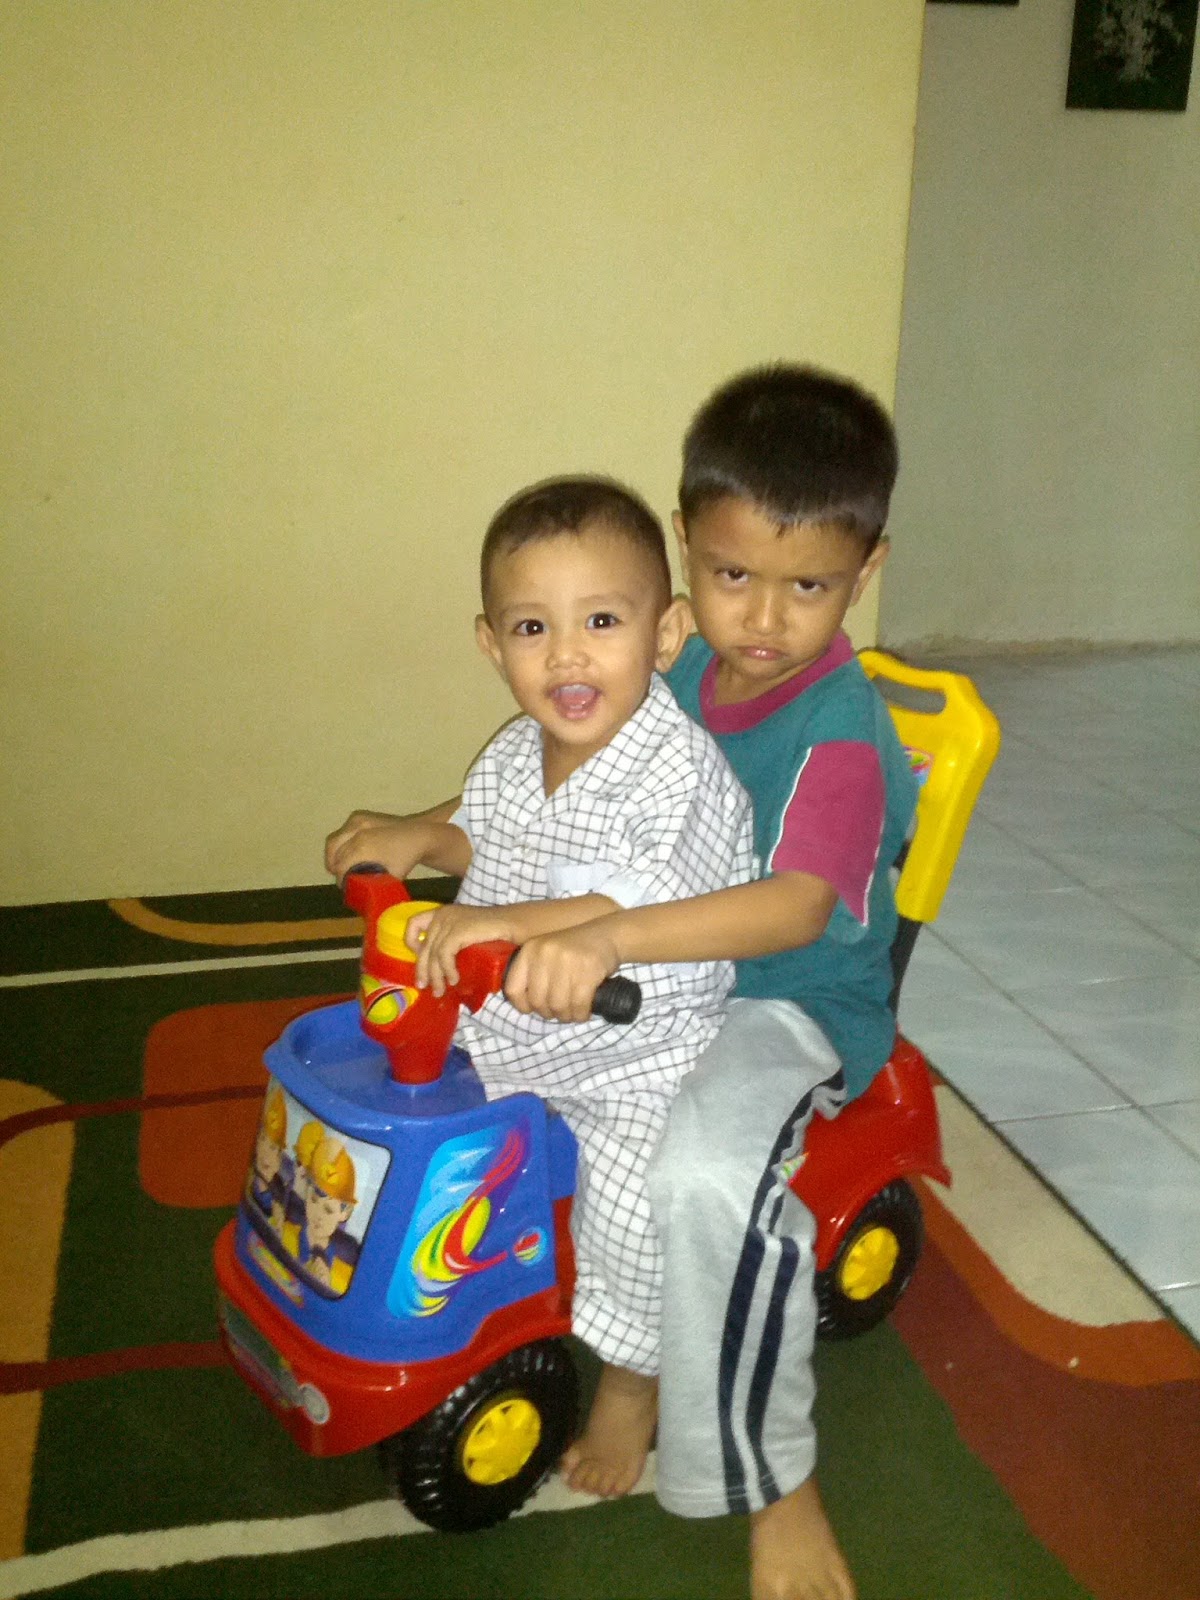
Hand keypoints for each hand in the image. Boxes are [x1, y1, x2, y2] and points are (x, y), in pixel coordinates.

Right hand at [325, 810, 419, 883]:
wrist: (418, 833)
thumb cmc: (406, 857)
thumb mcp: (391, 877)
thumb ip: (374, 887)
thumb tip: (361, 898)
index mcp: (362, 847)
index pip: (340, 867)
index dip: (340, 879)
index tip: (344, 887)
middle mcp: (355, 832)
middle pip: (334, 854)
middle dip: (335, 868)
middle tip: (340, 877)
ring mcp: (356, 821)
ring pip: (334, 841)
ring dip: (333, 855)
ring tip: (339, 866)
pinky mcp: (358, 815)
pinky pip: (341, 831)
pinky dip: (340, 842)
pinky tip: (346, 852)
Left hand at [408, 904, 516, 994]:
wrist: (515, 925)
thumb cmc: (495, 933)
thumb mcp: (466, 936)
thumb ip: (452, 945)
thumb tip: (441, 971)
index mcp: (442, 914)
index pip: (414, 923)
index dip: (411, 941)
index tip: (419, 958)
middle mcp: (442, 916)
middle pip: (423, 947)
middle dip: (423, 970)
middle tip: (425, 987)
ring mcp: (449, 922)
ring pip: (433, 955)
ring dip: (436, 977)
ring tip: (440, 991)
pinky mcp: (458, 931)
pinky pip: (444, 955)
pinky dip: (447, 970)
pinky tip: (454, 980)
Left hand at [504, 923, 621, 1022]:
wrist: (607, 934)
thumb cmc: (574, 950)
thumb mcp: (547, 954)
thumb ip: (533, 974)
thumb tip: (526, 1006)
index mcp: (529, 950)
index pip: (513, 989)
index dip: (523, 1005)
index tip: (535, 1008)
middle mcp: (543, 954)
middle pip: (538, 1001)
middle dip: (550, 1012)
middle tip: (561, 1010)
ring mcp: (565, 961)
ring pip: (558, 1006)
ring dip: (567, 1015)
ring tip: (573, 1011)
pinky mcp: (587, 970)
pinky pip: (578, 1005)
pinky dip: (581, 1013)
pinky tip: (584, 1011)